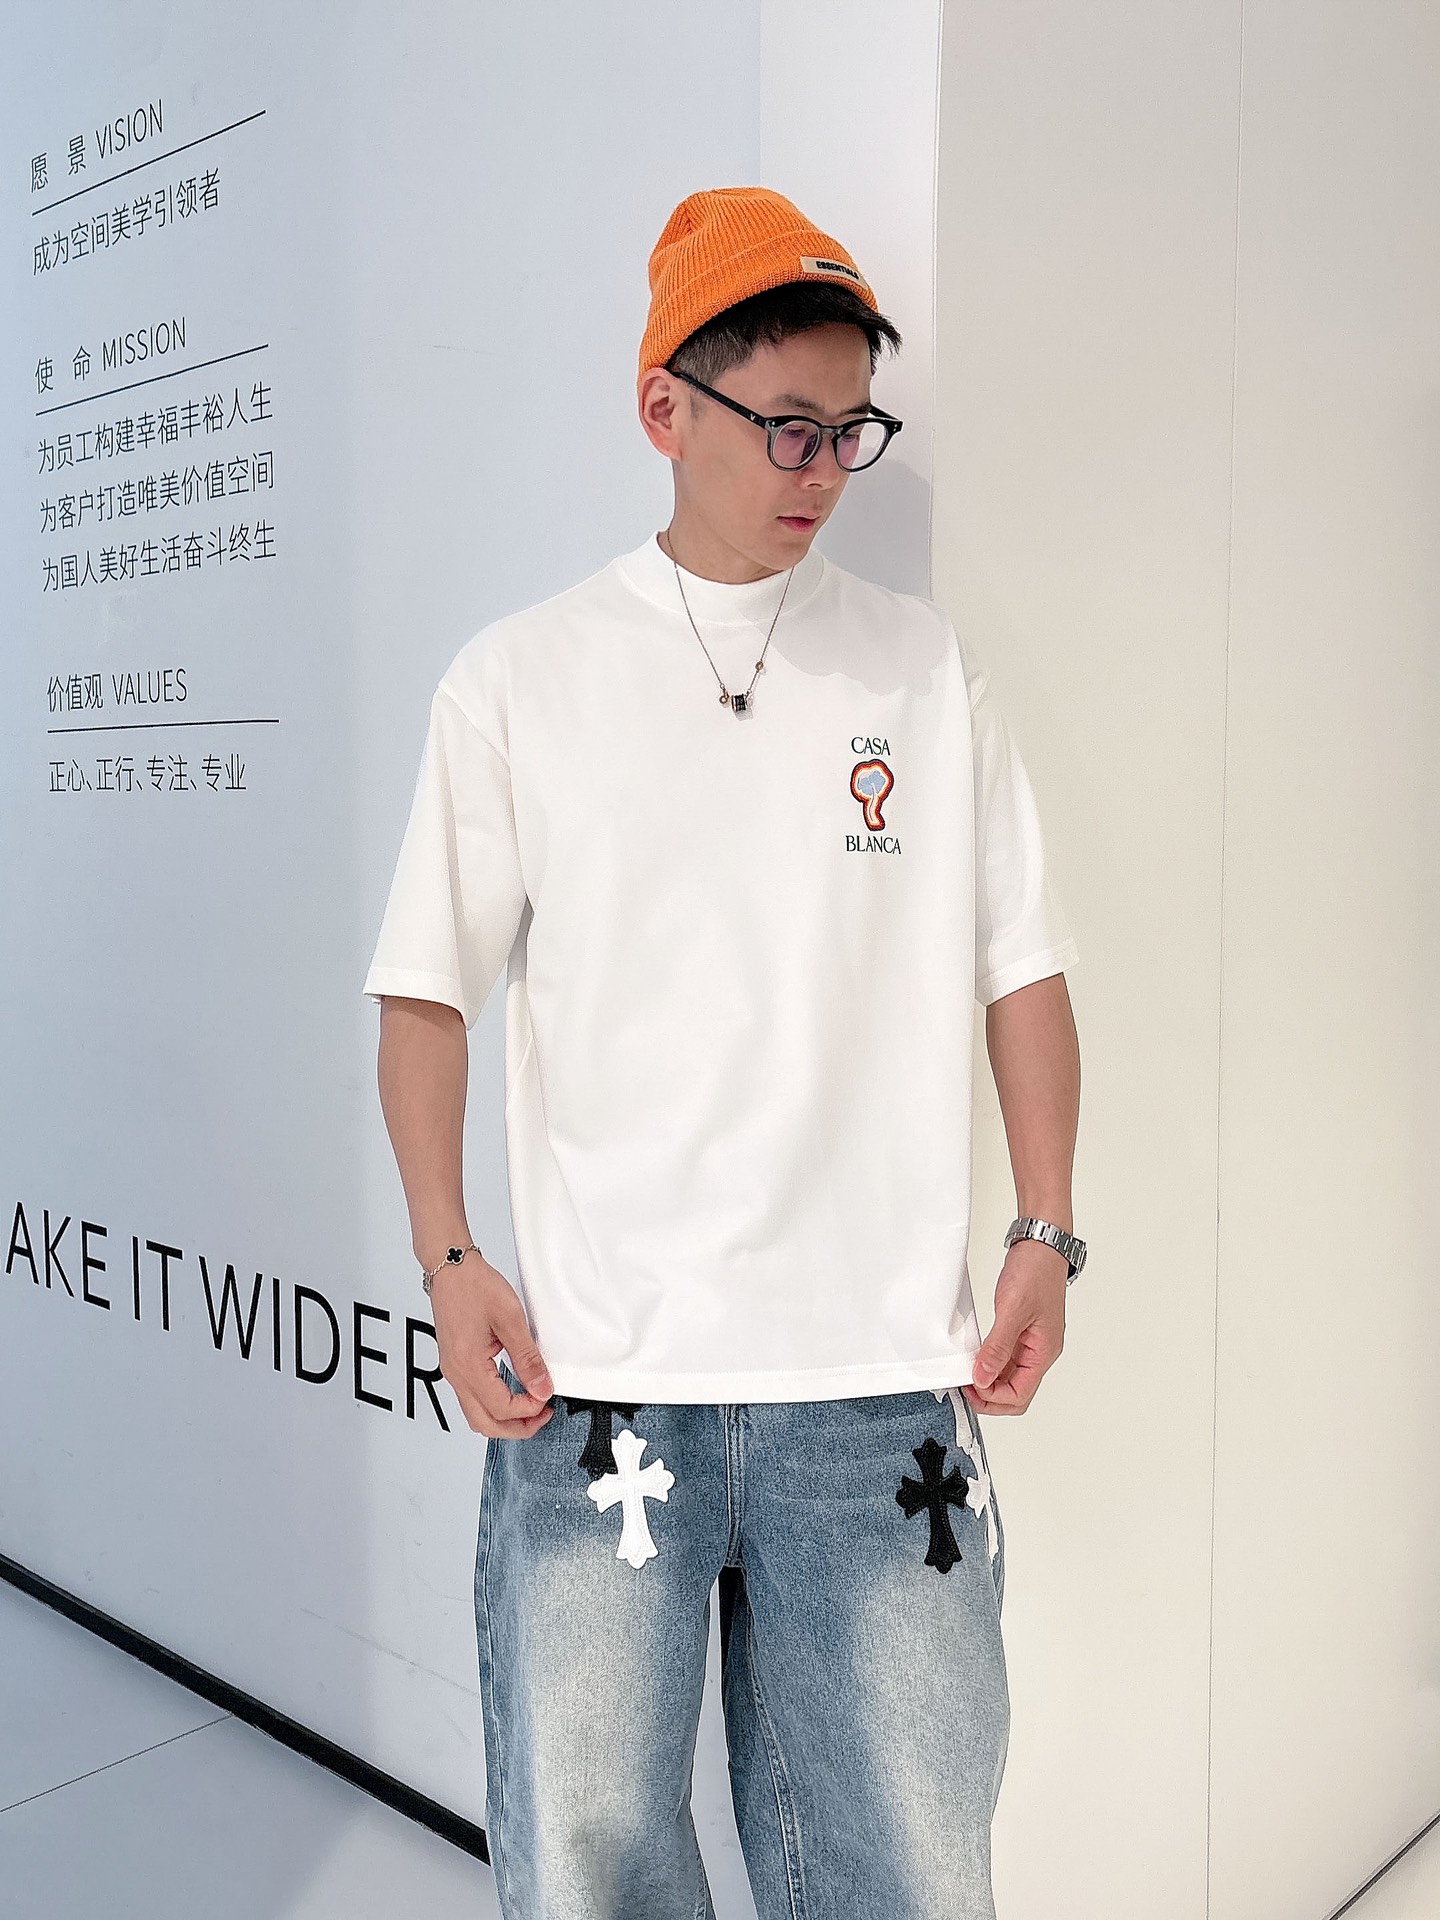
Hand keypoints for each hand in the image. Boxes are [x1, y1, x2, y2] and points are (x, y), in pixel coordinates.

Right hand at [428, 1251, 555, 1438]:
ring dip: (504, 1419)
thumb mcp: (510, 1319)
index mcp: (468, 1366)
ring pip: (476, 1415)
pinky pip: (472, 1399)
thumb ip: (527, 1358)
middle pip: (485, 1424)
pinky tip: (511, 1392)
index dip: (529, 1410)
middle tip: (543, 1415)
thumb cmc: (474, 1286)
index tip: (546, 1397)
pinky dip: (493, 1405)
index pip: (501, 1409)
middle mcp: (456, 1374)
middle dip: (517, 1427)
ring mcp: (452, 1371)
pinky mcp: (454, 1364)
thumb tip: (542, 1387)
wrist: (450, 1268)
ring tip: (530, 1407)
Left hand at [962, 1239, 1067, 1416]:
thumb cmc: (1036, 1272)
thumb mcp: (1013, 1310)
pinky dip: (990, 1362)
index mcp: (1044, 1351)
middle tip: (965, 1386)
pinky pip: (1006, 1358)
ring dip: (988, 1380)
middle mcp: (1039, 1351)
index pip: (1020, 1395)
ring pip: (1010, 1376)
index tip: (970, 1388)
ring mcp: (1031, 1342)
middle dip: (990, 1395)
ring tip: (966, 1373)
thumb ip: (998, 1347)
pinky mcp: (1022, 1331)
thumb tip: (983, 1377)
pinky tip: (975, 1358)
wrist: (1041, 1246)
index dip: (993, 1398)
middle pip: (1016, 1392)